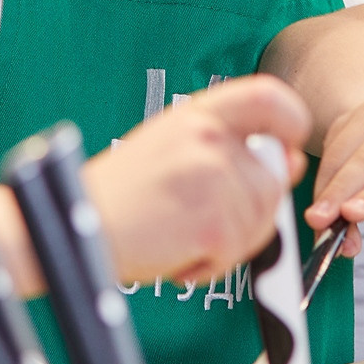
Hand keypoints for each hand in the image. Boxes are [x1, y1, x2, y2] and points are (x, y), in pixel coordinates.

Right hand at [83, 75, 308, 285]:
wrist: (73, 228)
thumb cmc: (117, 197)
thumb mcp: (170, 149)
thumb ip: (227, 148)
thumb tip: (289, 160)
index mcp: (197, 115)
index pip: (269, 98)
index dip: (291, 121)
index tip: (287, 147)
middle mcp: (208, 138)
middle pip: (273, 177)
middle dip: (254, 210)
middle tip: (210, 223)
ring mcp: (212, 178)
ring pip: (261, 219)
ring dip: (231, 241)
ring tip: (184, 238)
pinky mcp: (212, 222)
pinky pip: (239, 250)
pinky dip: (212, 265)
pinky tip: (179, 257)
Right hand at [305, 90, 363, 245]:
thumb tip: (349, 240)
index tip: (351, 213)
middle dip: (342, 192)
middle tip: (320, 220)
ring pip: (345, 151)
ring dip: (326, 187)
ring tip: (316, 217)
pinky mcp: (352, 114)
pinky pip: (330, 147)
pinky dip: (322, 177)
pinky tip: (321, 199)